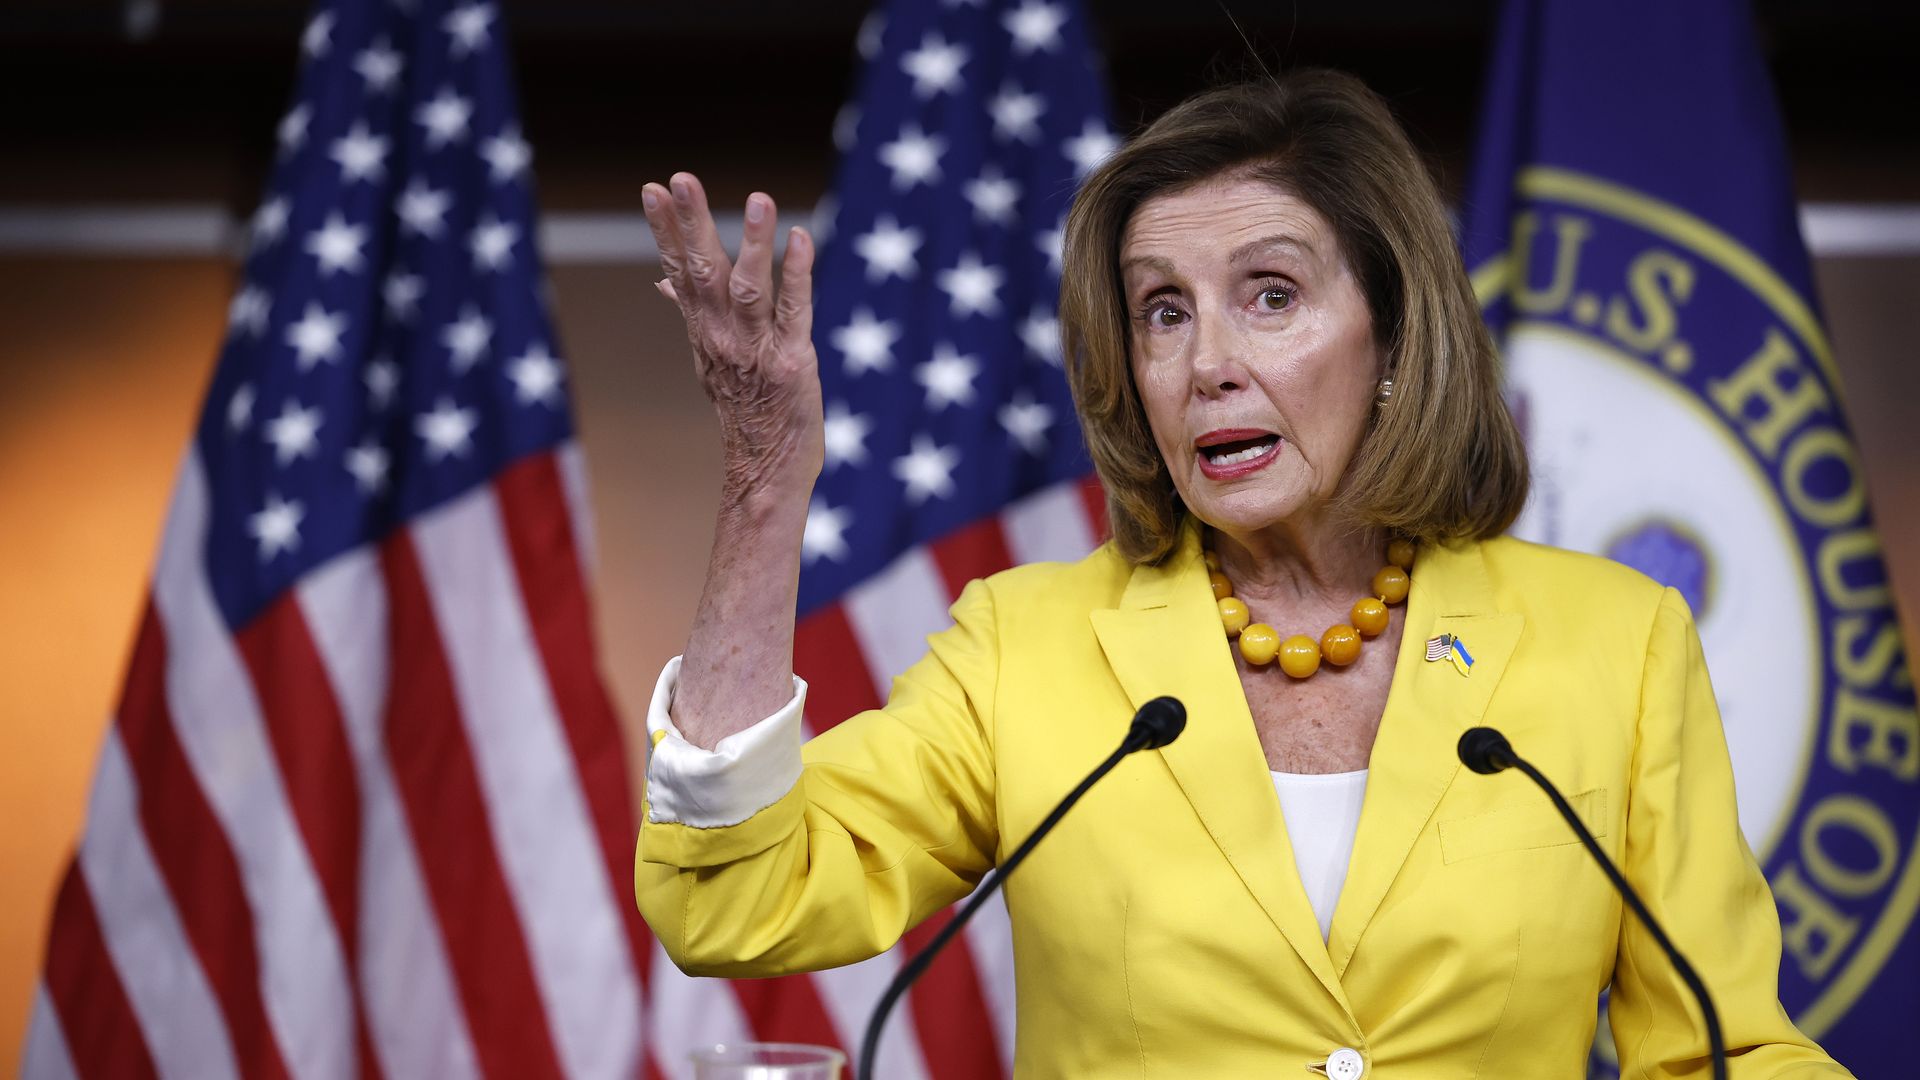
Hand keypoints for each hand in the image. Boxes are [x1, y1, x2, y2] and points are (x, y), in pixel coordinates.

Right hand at [643, 173, 823, 496]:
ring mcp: (757, 348)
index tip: (652, 188)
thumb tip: (663, 279)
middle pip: (703, 270)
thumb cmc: (744, 405)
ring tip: (758, 199)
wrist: (766, 466)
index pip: (678, 268)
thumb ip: (691, 309)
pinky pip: (795, 311)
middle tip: (681, 179)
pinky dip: (797, 274)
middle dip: (692, 223)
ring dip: (753, 242)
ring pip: (749, 286)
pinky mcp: (793, 361)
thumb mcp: (709, 355)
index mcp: (703, 328)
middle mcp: (723, 334)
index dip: (665, 229)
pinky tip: (800, 240)